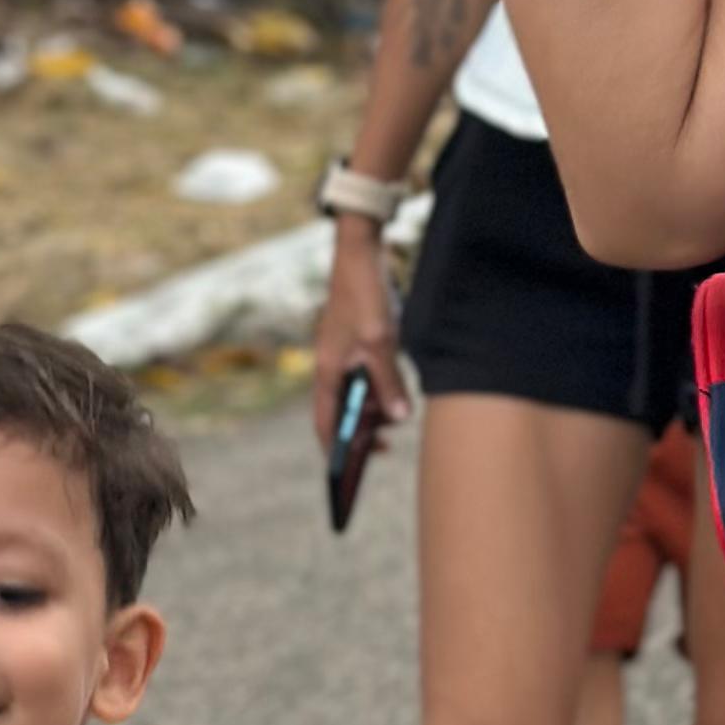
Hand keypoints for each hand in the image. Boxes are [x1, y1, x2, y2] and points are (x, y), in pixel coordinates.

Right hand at [311, 221, 408, 455]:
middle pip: (342, 412)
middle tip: (386, 447)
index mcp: (328, 370)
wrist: (361, 252)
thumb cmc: (365, 294)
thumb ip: (388, 382)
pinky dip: (378, 389)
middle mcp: (331, 366)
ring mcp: (342, 354)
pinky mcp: (356, 343)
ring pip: (356, 395)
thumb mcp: (380, 342)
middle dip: (360, 432)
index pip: (326, 422)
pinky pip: (364, 377)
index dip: (336, 450)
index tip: (350, 472)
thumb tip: (398, 419)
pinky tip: (397, 390)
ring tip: (396, 420)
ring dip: (373, 410)